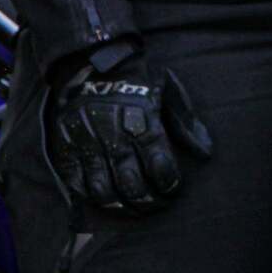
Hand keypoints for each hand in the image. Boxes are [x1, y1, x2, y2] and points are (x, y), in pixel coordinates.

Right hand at [49, 47, 212, 213]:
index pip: (158, 163)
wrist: (93, 62)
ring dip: (119, 206)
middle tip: (154, 206)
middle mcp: (114, 134)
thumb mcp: (168, 93)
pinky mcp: (66, 146)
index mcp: (142, 120)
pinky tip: (102, 200)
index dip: (167, 183)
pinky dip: (89, 197)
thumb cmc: (137, 80)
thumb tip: (206, 153)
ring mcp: (87, 142)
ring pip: (102, 189)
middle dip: (146, 201)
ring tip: (130, 210)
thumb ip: (186, 124)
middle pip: (131, 182)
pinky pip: (75, 182)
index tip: (172, 191)